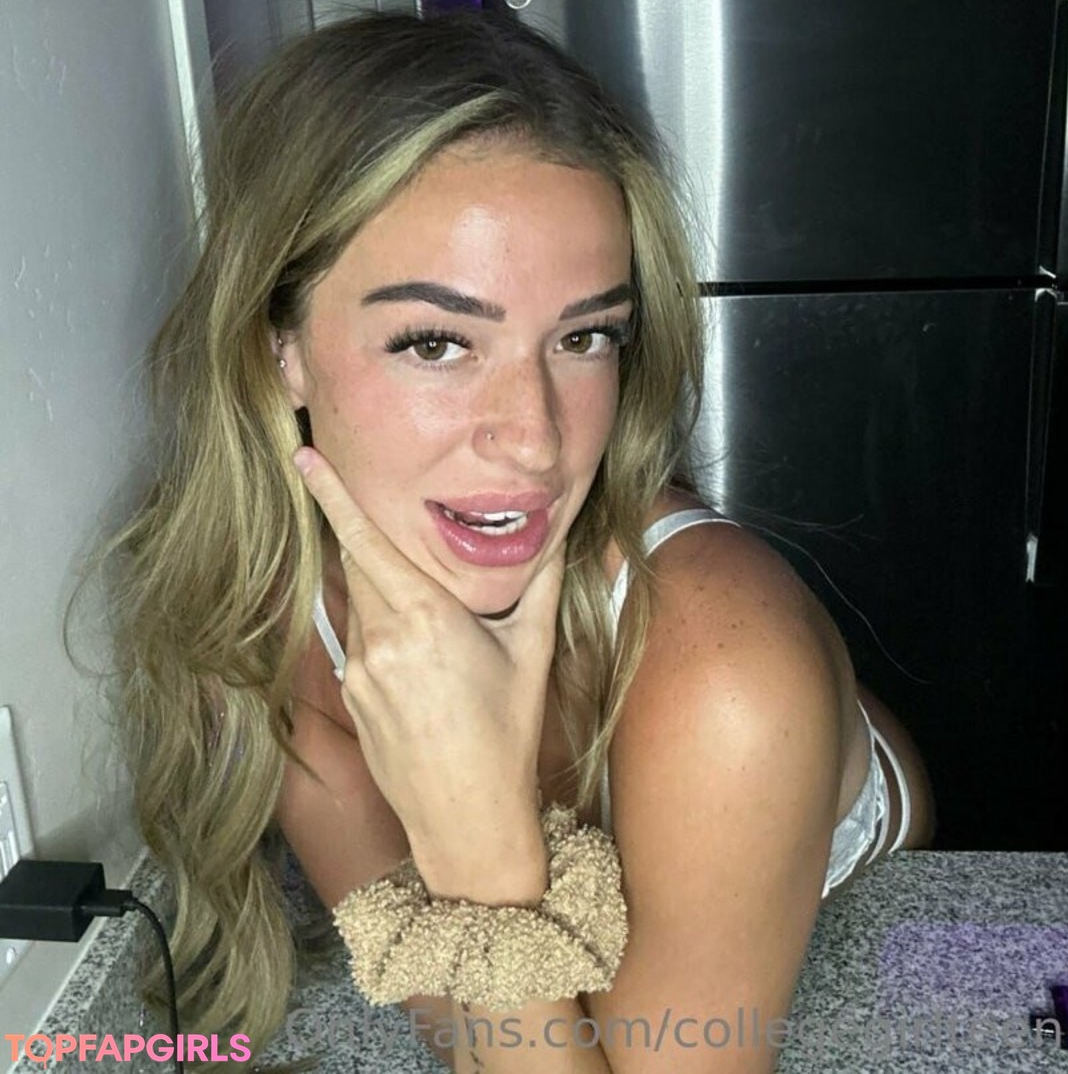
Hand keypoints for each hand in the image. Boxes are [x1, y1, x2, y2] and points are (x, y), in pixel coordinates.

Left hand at [293, 446, 564, 885]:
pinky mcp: (352, 695)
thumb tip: (558, 531)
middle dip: (365, 534)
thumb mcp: (533, 651)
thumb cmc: (508, 733)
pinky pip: (362, 640)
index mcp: (426, 618)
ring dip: (384, 590)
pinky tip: (423, 660)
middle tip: (372, 504)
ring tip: (430, 616)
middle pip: (360, 564)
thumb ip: (542, 582)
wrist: (467, 817)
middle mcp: (382, 639)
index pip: (368, 541)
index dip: (333, 495)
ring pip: (361, 603)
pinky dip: (384, 629)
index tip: (304, 456)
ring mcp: (360, 670)